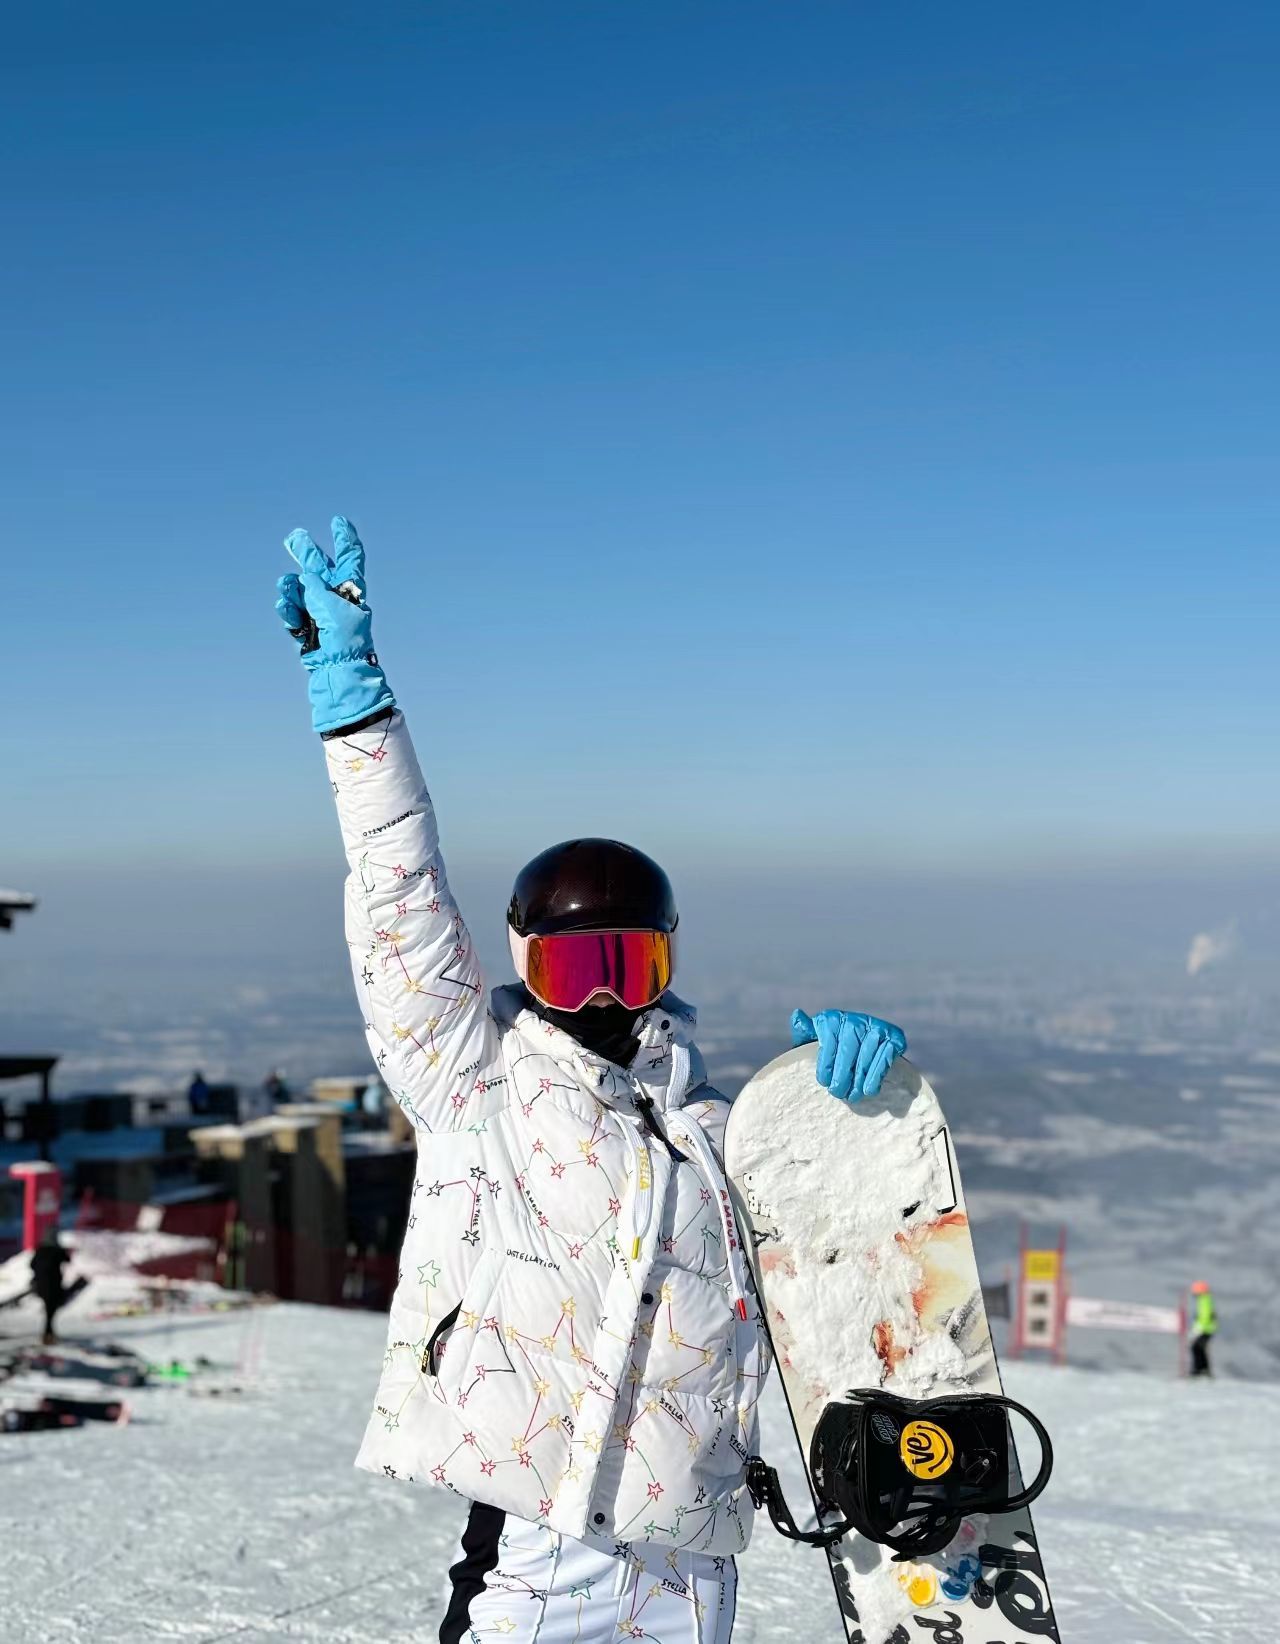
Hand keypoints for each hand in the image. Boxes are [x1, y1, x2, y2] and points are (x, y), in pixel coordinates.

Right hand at [275, 515, 394, 734]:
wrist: (338, 671)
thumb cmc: (345, 639)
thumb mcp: (333, 606)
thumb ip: (317, 587)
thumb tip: (304, 579)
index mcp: (352, 591)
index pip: (350, 559)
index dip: (345, 540)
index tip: (339, 522)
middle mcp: (336, 600)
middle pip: (320, 570)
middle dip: (308, 553)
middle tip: (295, 537)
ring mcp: (321, 614)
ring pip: (300, 591)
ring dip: (290, 589)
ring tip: (286, 589)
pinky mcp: (307, 629)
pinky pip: (292, 612)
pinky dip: (287, 609)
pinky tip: (286, 608)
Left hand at [790, 1009, 906, 1101]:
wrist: (864, 1047)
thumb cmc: (832, 1048)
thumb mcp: (813, 1040)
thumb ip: (804, 1031)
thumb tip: (797, 1014)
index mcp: (831, 1019)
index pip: (828, 1044)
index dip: (826, 1066)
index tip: (824, 1083)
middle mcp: (854, 1019)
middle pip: (848, 1051)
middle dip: (842, 1076)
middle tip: (839, 1094)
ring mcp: (875, 1026)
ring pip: (866, 1056)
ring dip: (859, 1080)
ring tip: (853, 1095)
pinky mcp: (894, 1036)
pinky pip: (885, 1056)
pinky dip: (877, 1074)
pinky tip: (870, 1090)